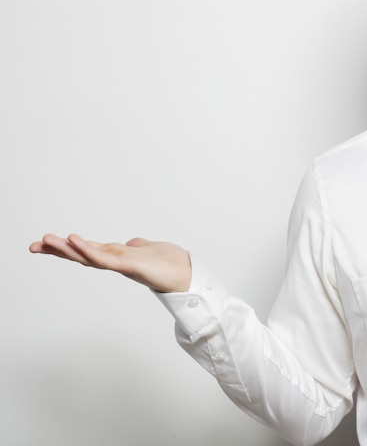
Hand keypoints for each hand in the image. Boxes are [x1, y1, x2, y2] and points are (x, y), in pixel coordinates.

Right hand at [29, 234, 191, 292]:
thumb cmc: (169, 263)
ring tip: (46, 240)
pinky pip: (105, 258)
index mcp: (117, 256)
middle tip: (33, 245)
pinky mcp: (130, 266)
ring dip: (67, 249)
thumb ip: (137, 246)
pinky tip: (74, 240)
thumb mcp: (148, 249)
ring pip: (89, 256)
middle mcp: (116, 261)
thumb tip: (131, 243)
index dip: (68, 246)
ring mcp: (121, 264)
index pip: (88, 249)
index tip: (46, 241)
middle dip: (58, 250)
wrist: (186, 274)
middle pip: (82, 254)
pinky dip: (89, 250)